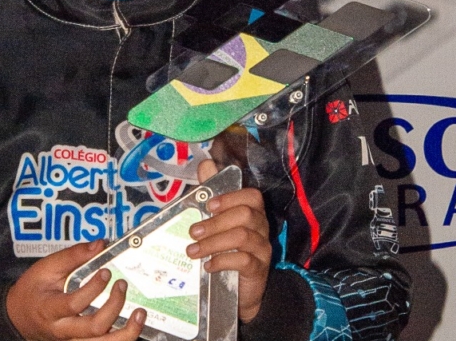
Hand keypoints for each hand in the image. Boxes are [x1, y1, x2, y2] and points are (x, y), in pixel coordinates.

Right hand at [6, 240, 145, 340]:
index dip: (93, 289)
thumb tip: (100, 244)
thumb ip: (72, 256)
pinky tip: (133, 325)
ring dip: (126, 333)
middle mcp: (62, 330)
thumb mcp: (45, 268)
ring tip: (140, 314)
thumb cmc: (32, 291)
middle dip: (114, 307)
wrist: (19, 317)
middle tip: (121, 286)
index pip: (74, 304)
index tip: (106, 272)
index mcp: (50, 309)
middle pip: (94, 329)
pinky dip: (122, 338)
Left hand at [186, 160, 271, 322]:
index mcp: (252, 213)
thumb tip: (206, 164)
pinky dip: (222, 261)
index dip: (230, 197)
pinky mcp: (259, 269)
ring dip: (213, 242)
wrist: (241, 291)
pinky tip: (208, 266)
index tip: (208, 206)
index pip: (251, 196)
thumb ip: (213, 193)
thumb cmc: (228, 251)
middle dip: (215, 222)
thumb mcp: (218, 222)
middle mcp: (262, 227)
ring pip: (242, 236)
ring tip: (192, 251)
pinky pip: (244, 260)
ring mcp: (263, 248)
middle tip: (192, 232)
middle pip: (245, 214)